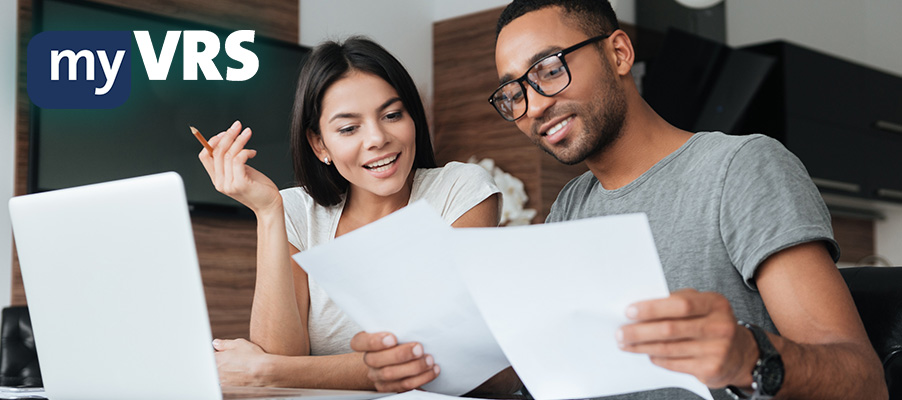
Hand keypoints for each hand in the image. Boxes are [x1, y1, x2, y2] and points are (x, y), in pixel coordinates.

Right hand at [198, 120, 280, 214]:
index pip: (204, 156)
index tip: (225, 132)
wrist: (270, 205)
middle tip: (238, 125)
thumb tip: (230, 140)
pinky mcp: (240, 184)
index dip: (212, 141)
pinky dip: (245, 151)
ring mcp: (229, 184)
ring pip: (228, 154)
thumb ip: (232, 161)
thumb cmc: (258, 188)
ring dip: (239, 140)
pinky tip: (253, 152)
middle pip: (216, 152)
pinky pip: (238, 160)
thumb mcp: (242, 171)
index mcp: (217, 179)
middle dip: (228, 135)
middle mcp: (220, 182)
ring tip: (248, 133)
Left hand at [213, 338, 273, 385]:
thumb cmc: (252, 357)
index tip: (223, 352)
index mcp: (217, 359)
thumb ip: (224, 344)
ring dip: (225, 370)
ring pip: (219, 374)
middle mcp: (217, 371)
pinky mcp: (228, 387)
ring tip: (238, 366)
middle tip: (233, 359)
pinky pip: (225, 381)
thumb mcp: (239, 343)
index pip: (209, 355)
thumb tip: (216, 343)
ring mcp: (222, 380)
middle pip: (213, 365)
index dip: (217, 353)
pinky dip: (230, 377)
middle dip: (220, 361)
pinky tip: (240, 373)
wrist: (263, 372)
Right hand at [350, 331, 439, 391]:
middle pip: (376, 360)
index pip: (358, 342)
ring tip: (429, 360)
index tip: (392, 338)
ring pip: (391, 374)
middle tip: (419, 348)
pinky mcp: (389, 388)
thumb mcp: (396, 328)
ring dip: (414, 367)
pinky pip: (404, 386)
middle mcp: (369, 360)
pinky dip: (421, 378)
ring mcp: (378, 376)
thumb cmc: (400, 337)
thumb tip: (415, 310)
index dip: (374, 341)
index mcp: (365, 342)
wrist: (398, 358)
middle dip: (401, 354)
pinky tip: (432, 370)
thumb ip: (398, 324)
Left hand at [616, 289, 758, 387]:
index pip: (680, 304)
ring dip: (642, 346)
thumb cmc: (712, 323)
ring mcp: (717, 349)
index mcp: (715, 304)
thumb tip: (640, 308)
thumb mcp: (703, 306)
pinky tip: (647, 353)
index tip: (629, 311)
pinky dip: (657, 358)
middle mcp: (719, 326)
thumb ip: (677, 302)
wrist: (741, 353)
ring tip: (626, 344)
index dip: (652, 308)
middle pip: (671, 329)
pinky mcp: (711, 369)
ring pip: (668, 348)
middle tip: (620, 332)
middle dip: (640, 331)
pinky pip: (674, 363)